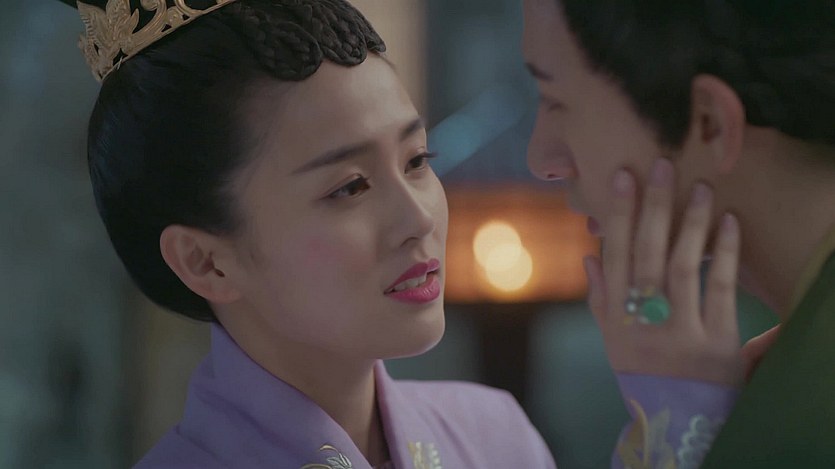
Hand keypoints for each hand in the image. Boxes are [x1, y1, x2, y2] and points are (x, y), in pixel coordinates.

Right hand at [584, 158, 743, 386]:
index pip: (614, 257)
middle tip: (661, 165)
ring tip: (700, 186)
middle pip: (645, 256)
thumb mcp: (614, 342)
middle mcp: (643, 324)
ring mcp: (681, 333)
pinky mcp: (718, 343)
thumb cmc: (645, 375)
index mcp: (615, 320)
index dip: (618, 216)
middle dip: (652, 208)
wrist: (679, 421)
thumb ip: (602, 300)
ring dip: (690, 223)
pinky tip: (728, 222)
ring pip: (680, 268)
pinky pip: (719, 289)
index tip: (623, 177)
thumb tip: (590, 256)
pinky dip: (723, 252)